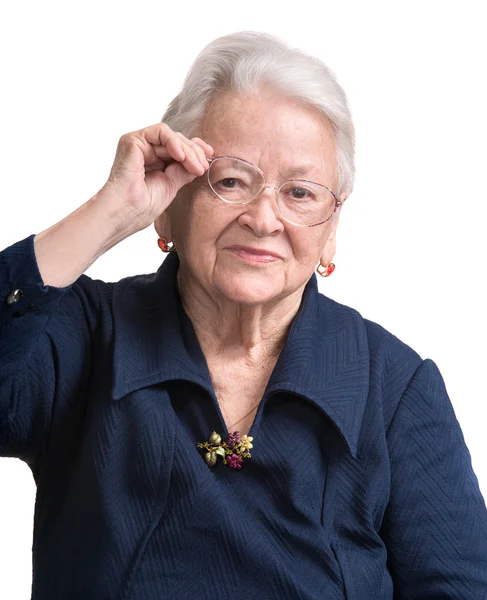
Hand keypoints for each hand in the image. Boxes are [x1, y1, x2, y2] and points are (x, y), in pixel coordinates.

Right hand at [98, 123, 213, 231]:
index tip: (210, 156)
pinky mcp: (133, 140)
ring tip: (195, 166)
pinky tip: (181, 156)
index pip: (178, 148)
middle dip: (194, 152)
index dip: (195, 149)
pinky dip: (173, 141)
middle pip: (177, 141)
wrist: (125, 213)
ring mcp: (138, 144)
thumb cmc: (141, 207)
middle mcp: (145, 150)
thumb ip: (183, 171)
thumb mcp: (171, 185)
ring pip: (171, 136)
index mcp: (153, 161)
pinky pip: (160, 132)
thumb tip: (201, 162)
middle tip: (203, 167)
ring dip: (187, 150)